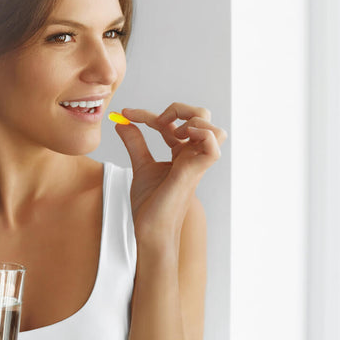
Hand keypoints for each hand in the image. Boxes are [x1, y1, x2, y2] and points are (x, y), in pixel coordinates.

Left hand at [114, 103, 226, 256]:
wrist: (150, 231)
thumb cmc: (150, 205)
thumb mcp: (140, 166)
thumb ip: (135, 143)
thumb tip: (122, 123)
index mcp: (181, 154)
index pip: (172, 123)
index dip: (148, 115)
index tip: (125, 114)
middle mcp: (192, 157)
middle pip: (203, 118)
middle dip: (179, 109)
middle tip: (156, 121)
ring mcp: (196, 164)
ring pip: (216, 130)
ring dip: (193, 121)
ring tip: (170, 131)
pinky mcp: (194, 172)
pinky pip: (213, 147)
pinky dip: (201, 134)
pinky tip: (178, 136)